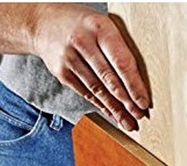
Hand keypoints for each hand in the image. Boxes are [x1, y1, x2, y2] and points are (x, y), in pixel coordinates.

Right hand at [32, 4, 149, 130]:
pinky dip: (101, 105)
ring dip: (115, 109)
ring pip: (97, 90)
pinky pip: (86, 93)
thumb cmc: (82, 25)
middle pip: (109, 78)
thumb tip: (139, 80)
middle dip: (126, 101)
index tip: (144, 102)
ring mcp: (69, 58)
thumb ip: (118, 45)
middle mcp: (82, 42)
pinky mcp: (62, 72)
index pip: (120, 61)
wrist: (43, 23)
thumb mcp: (101, 24)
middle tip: (139, 116)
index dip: (134, 85)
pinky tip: (112, 114)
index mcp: (98, 27)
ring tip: (128, 123)